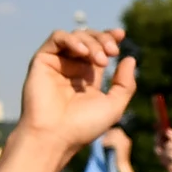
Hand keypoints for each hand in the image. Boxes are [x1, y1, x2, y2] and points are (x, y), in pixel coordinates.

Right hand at [12, 29, 134, 159]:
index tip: (121, 35)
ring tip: (101, 60)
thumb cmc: (83, 127)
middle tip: (113, 52)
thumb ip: (125, 84)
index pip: (99, 49)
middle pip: (90, 39)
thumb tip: (130, 59)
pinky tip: (83, 53)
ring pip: (76, 36)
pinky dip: (72, 39)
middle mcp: (72, 68)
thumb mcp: (113, 106)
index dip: (110, 38)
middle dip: (104, 40)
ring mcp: (57, 63)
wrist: (55, 136)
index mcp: (88, 77)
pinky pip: (57, 37)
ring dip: (92, 42)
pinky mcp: (42, 60)